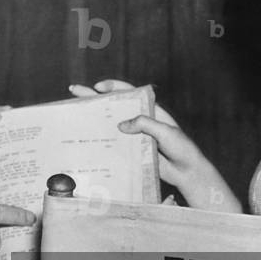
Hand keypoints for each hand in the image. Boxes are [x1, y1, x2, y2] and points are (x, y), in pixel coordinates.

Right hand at [70, 80, 240, 212]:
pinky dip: (99, 139)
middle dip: (93, 96)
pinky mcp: (130, 150)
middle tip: (73, 90)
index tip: (97, 87)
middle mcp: (138, 119)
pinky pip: (113, 142)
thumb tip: (121, 125)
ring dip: (93, 118)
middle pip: (113, 104)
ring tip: (73, 113)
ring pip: (109, 122)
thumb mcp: (165, 132)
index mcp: (148, 109)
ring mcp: (133, 134)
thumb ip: (145, 124)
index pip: (128, 92)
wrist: (187, 172)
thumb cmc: (181, 149)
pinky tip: (85, 138)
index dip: (112, 87)